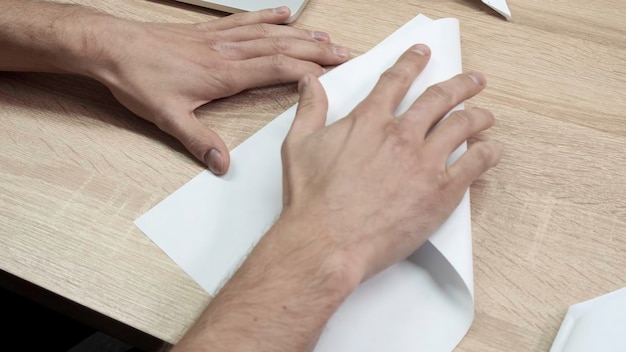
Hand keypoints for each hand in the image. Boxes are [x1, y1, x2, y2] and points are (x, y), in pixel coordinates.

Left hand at [83, 7, 349, 173]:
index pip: (277, 68)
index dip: (309, 69)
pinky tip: (284, 13)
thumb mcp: (167, 118)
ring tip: (326, 37)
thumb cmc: (139, 79)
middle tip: (345, 53)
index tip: (335, 70)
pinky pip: (245, 20)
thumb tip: (222, 165)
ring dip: (300, 34)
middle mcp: (228, 52)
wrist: (111, 47)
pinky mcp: (208, 31)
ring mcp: (219, 38)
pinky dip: (268, 16)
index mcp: (224, 73)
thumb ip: (199, 142)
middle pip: (282, 48)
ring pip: (269, 33)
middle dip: (317, 51)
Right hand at [280, 44, 500, 281]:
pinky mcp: (441, 192)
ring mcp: (424, 162)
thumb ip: (309, 110)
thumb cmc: (312, 199)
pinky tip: (492, 151)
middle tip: (474, 80)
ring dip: (479, 116)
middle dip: (460, 85)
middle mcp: (401, 135)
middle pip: (439, 98)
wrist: (327, 241)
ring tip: (487, 116)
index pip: (396, 81)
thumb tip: (309, 83)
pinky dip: (487, 154)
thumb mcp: (298, 146)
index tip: (423, 54)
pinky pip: (475, 164)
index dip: (412, 63)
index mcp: (369, 121)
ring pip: (462, 126)